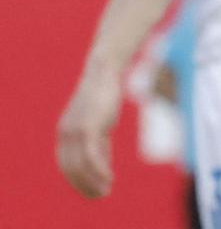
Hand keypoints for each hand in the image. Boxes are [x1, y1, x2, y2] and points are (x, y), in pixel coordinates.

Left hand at [55, 64, 122, 196]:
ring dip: (92, 182)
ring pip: (80, 165)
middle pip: (70, 169)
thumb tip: (101, 165)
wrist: (105, 71)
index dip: (78, 180)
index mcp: (65, 133)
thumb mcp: (101, 122)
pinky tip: (109, 178)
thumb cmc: (105, 95)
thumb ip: (99, 143)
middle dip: (84, 185)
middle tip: (99, 196)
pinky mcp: (88, 127)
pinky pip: (91, 155)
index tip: (92, 190)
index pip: (67, 164)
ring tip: (105, 192)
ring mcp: (75, 130)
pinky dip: (99, 170)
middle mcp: (65, 134)